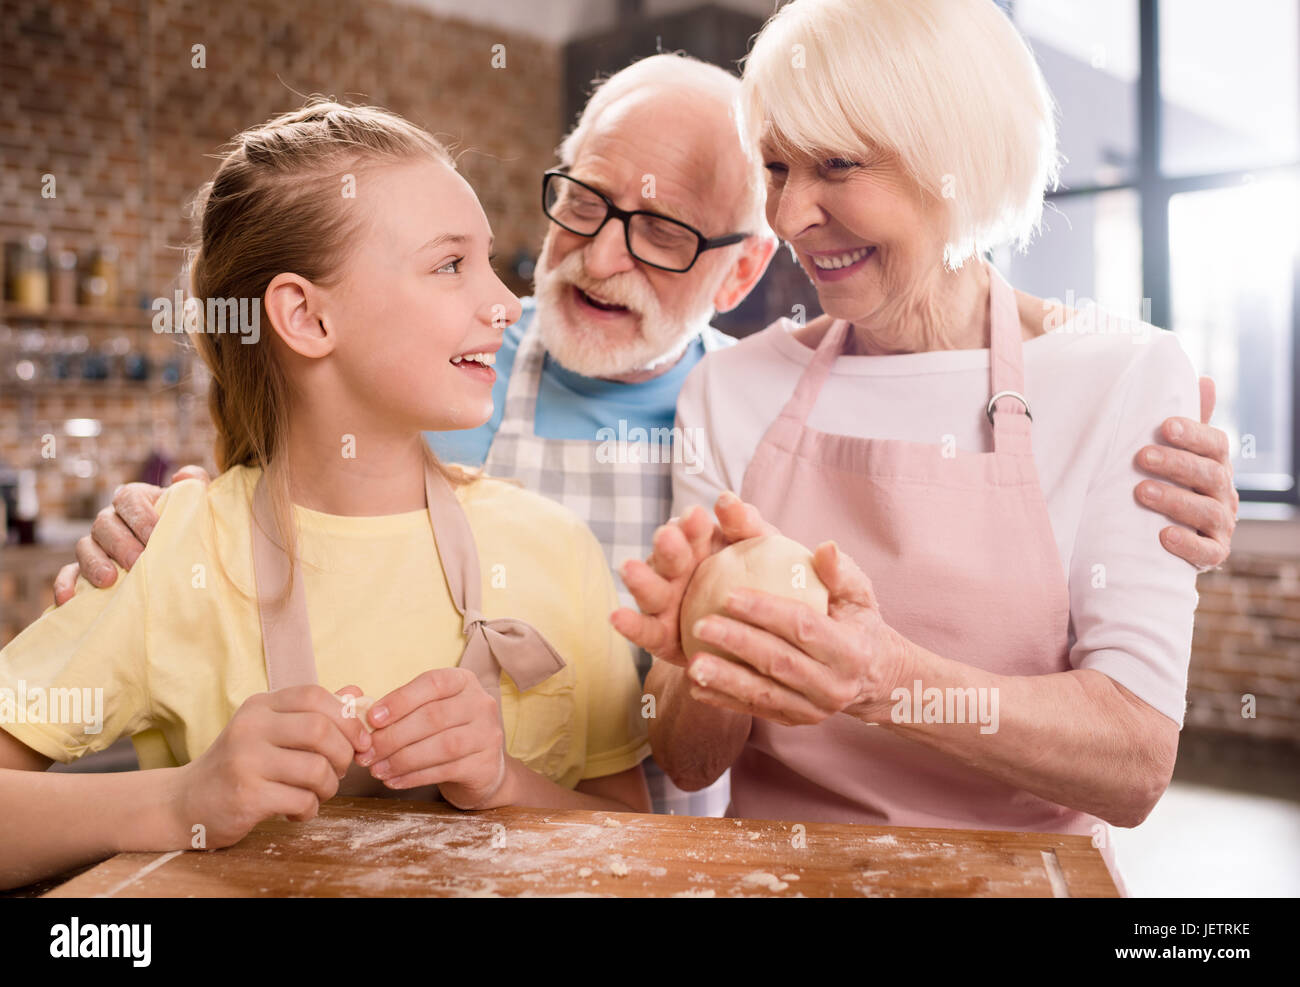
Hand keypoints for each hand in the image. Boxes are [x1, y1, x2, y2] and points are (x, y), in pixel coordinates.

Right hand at [53, 465, 211, 604]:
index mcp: (135, 500)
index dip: (140, 515)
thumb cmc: (187, 526)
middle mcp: (111, 519)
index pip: (129, 498)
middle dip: (121, 543)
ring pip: (85, 547)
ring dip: (94, 563)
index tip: (156, 534)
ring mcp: (96, 545)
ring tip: (109, 580)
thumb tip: (183, 477)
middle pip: (105, 523)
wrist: (181, 553)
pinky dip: (66, 584)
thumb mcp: (194, 505)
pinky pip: (69, 573)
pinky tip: (69, 599)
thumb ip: (194, 484)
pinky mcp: (85, 569)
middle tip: (137, 561)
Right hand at [168, 685, 371, 849]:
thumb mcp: (269, 730)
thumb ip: (310, 713)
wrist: (184, 803)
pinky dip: (309, 809)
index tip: (358, 741)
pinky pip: (301, 800)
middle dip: (343, 754)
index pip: (314, 695)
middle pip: (321, 730)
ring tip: (317, 793)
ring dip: (329, 787)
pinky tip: (297, 812)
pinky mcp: (246, 796)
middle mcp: (250, 728)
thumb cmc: (239, 765)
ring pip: (316, 769)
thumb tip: (356, 694)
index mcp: (260, 706)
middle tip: (339, 771)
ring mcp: (245, 761)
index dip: (346, 718)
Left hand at [355, 668, 507, 809]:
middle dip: (394, 736)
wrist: (481, 769)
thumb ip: (399, 708)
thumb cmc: (444, 733)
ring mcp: (488, 734)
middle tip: (366, 752)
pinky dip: (415, 777)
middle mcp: (481, 703)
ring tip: (376, 769)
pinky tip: (394, 780)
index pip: (433, 683)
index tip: (372, 718)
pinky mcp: (485, 764)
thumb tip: (356, 712)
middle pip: (434, 717)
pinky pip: (446, 770)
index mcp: (463, 681)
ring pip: (441, 745)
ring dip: (402, 759)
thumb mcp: (428, 711)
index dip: (401, 699)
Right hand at [611, 491, 773, 666]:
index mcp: (700, 543)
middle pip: (668, 555)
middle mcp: (676, 568)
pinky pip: (644, 631)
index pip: (692, 529)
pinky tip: (617, 617)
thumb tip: (726, 499)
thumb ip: (746, 525)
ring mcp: (665, 601)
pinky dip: (629, 624)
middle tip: (669, 536)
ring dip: (640, 579)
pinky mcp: (659, 635)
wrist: (762, 633)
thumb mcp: (760, 548)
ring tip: (629, 568)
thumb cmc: (761, 580)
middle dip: (668, 546)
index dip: (693, 524)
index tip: (696, 516)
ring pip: (650, 590)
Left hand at [683, 541, 909, 726]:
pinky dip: (724, 700)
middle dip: (737, 643)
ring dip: (725, 679)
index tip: (729, 595)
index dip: (766, 611)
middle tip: (700, 625)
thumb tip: (825, 547)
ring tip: (692, 664)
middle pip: (779, 662)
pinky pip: (756, 709)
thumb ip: (840, 573)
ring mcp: (814, 709)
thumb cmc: (858, 623)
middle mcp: (835, 685)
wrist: (873, 676)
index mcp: (852, 650)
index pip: (803, 627)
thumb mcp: (859, 595)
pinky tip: (696, 686)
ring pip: (764, 693)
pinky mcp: (795, 720)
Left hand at [1135, 376, 1237, 569]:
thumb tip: (1205, 379)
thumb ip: (1189, 422)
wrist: (1160, 538)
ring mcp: (1221, 525)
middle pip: (1209, 475)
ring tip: (1141, 493)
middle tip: (1141, 457)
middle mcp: (1224, 492)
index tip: (1164, 426)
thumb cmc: (1168, 483)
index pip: (1215, 444)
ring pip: (1208, 511)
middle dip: (1176, 464)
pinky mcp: (1213, 554)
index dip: (1193, 434)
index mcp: (1216, 463)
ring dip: (1175, 500)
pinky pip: (1206, 552)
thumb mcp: (1175, 452)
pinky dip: (1186, 544)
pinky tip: (1163, 536)